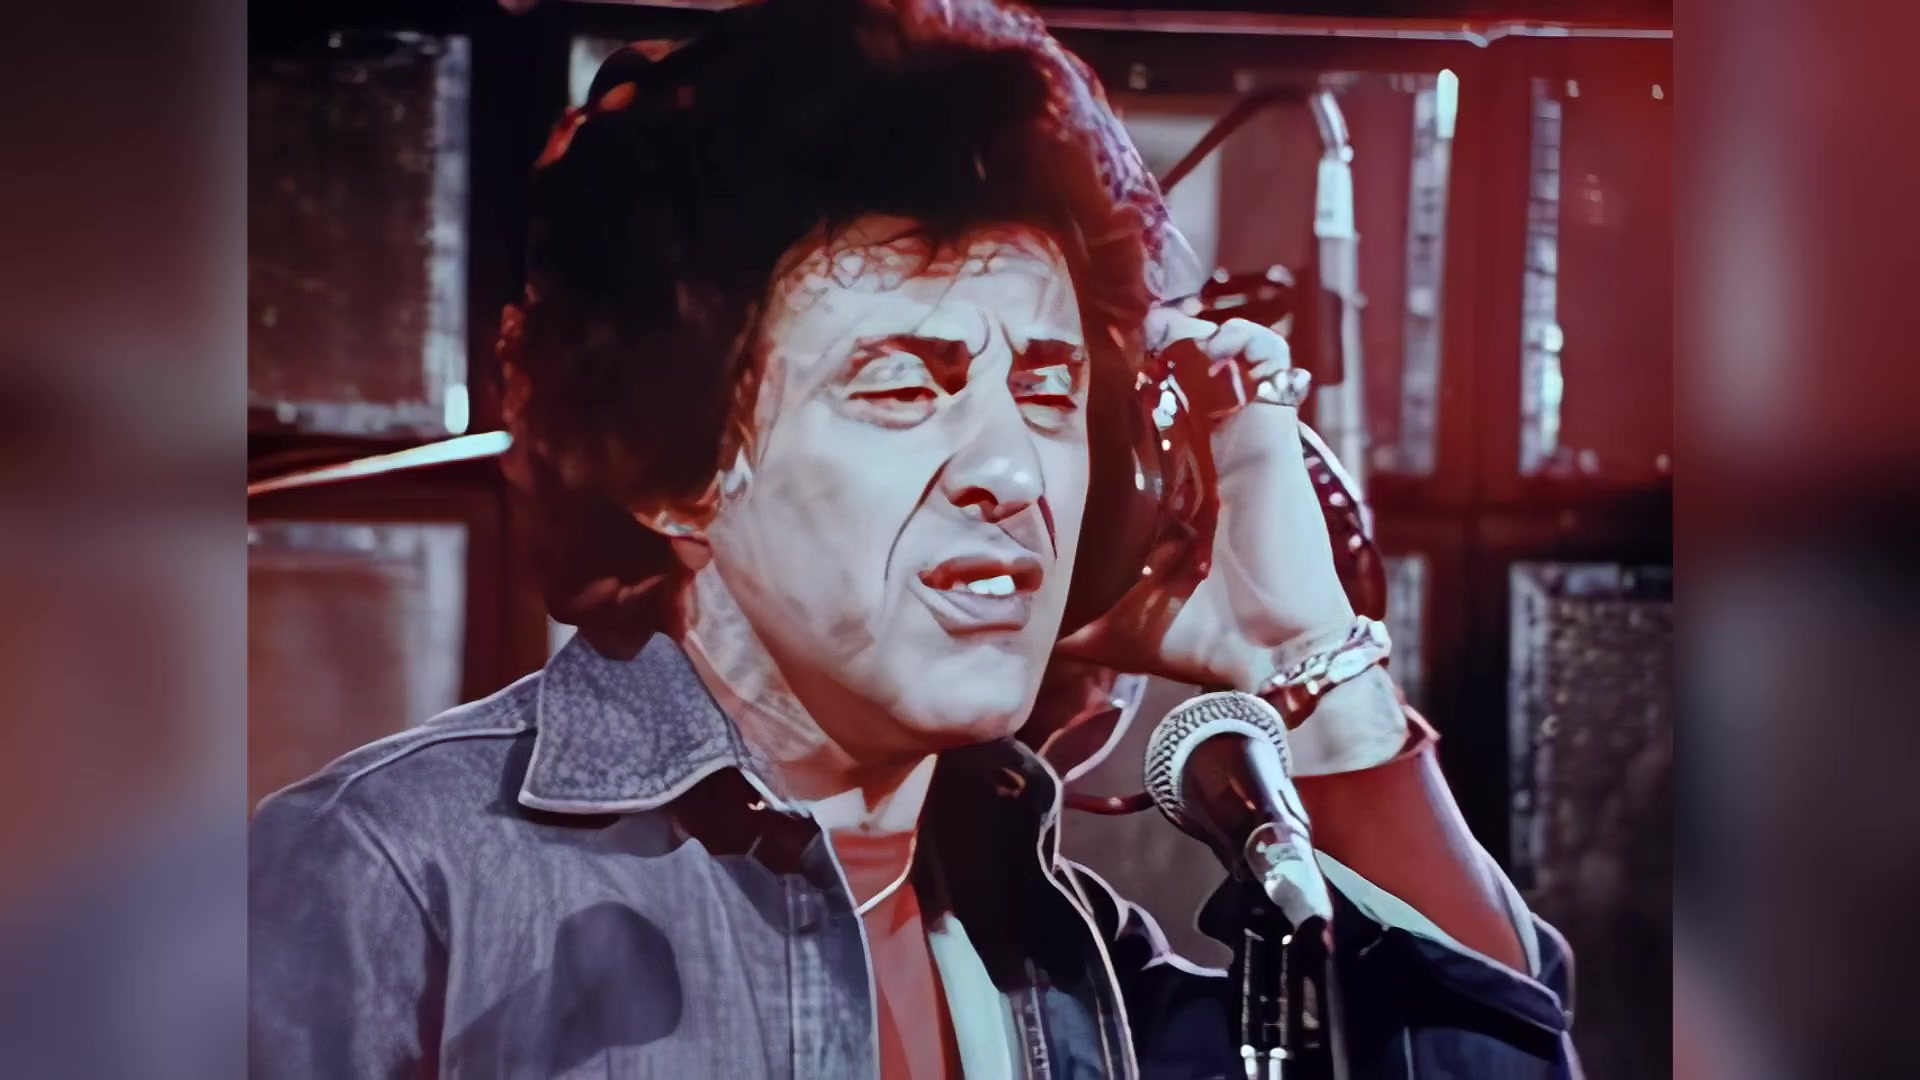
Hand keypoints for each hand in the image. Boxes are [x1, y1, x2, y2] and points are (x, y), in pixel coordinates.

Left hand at [1062, 310, 1353, 687]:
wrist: (1269, 654)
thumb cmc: (1203, 639)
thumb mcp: (1116, 626)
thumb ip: (1070, 623)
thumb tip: (1016, 634)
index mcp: (1169, 488)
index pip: (1139, 415)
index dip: (1115, 383)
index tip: (1079, 368)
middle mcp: (1203, 456)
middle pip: (1176, 371)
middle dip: (1145, 343)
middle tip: (1110, 336)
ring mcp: (1239, 441)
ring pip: (1221, 353)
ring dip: (1190, 329)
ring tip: (1157, 330)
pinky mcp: (1273, 435)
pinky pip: (1270, 362)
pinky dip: (1245, 339)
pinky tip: (1211, 341)